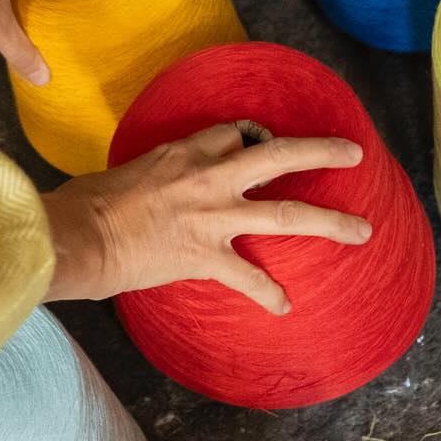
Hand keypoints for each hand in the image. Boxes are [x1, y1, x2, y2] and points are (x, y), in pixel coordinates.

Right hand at [43, 124, 371, 313]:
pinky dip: (269, 294)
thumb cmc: (88, 201)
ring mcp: (212, 216)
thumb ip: (159, 169)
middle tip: (354, 153)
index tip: (259, 147)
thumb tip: (159, 183)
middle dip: (322, 152)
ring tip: (363, 230)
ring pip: (287, 214)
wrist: (77, 235)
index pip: (235, 134)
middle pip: (279, 155)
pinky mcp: (205, 256)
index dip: (252, 140)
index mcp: (186, 150)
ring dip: (330, 221)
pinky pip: (249, 278)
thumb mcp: (130, 167)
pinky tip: (285, 306)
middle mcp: (208, 176)